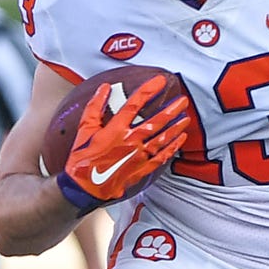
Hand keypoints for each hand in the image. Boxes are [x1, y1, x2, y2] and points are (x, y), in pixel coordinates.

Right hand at [58, 76, 189, 213]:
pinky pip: (161, 157)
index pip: (135, 104)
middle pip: (156, 122)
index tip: (160, 80)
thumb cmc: (82, 158)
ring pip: (163, 139)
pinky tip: (180, 139)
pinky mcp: (142, 169)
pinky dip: (172, 147)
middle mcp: (130, 142)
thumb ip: (95, 107)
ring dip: (176, 127)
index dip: (148, 90)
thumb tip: (104, 88)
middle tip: (183, 100)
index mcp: (115, 130)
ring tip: (186, 118)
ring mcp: (139, 156)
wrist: (84, 187)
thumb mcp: (84, 130)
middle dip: (171, 110)